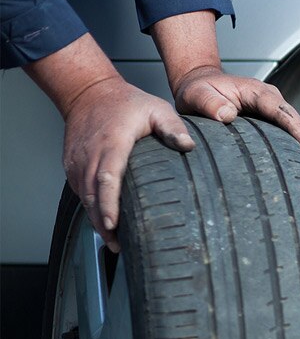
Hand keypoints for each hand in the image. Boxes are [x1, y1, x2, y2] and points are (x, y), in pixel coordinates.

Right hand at [24, 34, 194, 252]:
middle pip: (92, 195)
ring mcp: (77, 161)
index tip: (113, 223)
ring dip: (96, 219)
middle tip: (118, 246)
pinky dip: (90, 208)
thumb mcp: (156, 108)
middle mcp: (90, 155)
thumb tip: (188, 146)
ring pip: (84, 197)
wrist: (89, 92)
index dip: (108, 203)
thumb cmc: (126, 103)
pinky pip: (79, 192)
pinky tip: (103, 224)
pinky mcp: (72, 166)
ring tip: (113, 242)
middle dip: (102, 222)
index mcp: (111, 144)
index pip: (106, 178)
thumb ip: (172, 127)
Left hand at [170, 66, 299, 162]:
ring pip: (293, 125)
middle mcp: (268, 97)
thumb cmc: (198, 90)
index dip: (293, 126)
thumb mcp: (196, 94)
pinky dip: (292, 145)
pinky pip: (285, 131)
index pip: (279, 109)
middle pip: (293, 118)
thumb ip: (209, 103)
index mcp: (254, 90)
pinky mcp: (269, 118)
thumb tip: (228, 115)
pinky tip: (295, 163)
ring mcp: (271, 107)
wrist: (199, 84)